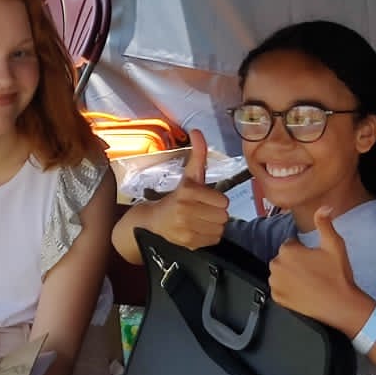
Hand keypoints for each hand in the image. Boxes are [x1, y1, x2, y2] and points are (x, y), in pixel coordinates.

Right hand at [149, 130, 229, 248]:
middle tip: (203, 210)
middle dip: (216, 213)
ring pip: (219, 228)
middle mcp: (185, 209)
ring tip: (200, 220)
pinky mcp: (187, 243)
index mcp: (188, 191)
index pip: (223, 201)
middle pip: (223, 215)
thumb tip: (197, 131)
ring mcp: (186, 228)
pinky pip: (213, 239)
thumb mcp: (189, 176)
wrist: (152, 221)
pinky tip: (197, 230)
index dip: (217, 200)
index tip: (205, 199)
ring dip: (213, 225)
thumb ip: (198, 155)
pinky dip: (208, 236)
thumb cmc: (176, 197)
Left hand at [270, 207, 374, 334]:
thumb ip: (324, 223)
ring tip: (309, 281)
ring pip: (280, 273)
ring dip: (290, 275)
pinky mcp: (277, 298)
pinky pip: (279, 288)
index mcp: (287, 251)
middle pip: (284, 258)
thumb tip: (324, 207)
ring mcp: (275, 284)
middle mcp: (276, 266)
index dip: (304, 250)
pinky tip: (303, 290)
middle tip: (314, 270)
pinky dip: (288, 289)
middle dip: (295, 262)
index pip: (291, 244)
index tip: (314, 259)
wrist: (340, 305)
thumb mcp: (334, 245)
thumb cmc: (338, 276)